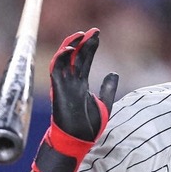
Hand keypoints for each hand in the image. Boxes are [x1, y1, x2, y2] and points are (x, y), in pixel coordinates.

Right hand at [33, 28, 118, 171]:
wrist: (79, 141)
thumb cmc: (88, 127)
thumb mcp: (104, 104)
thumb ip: (108, 89)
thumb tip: (114, 72)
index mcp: (80, 84)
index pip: (84, 60)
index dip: (90, 47)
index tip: (97, 34)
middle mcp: (71, 82)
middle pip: (76, 57)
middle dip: (84, 42)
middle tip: (94, 30)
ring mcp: (64, 85)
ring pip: (64, 59)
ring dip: (72, 45)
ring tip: (82, 35)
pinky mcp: (58, 89)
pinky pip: (56, 70)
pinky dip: (61, 58)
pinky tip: (71, 49)